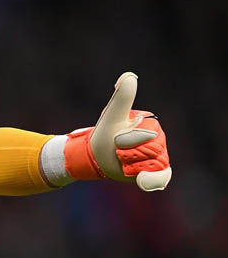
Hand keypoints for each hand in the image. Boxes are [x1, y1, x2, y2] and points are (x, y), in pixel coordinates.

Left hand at [64, 72, 171, 190]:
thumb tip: (129, 77)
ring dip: (131, 166)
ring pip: (152, 165)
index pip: (147, 136)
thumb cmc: (104, 133)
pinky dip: (153, 180)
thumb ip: (122, 98)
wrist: (95, 155)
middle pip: (151, 152)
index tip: (116, 139)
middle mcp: (158, 141)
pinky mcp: (153, 173)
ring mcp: (157, 158)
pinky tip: (143, 180)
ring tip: (121, 160)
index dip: (128, 140)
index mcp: (151, 125)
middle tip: (117, 150)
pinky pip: (160, 178)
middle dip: (128, 153)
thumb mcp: (112, 115)